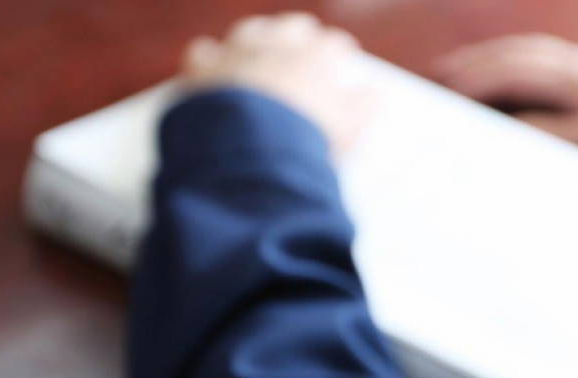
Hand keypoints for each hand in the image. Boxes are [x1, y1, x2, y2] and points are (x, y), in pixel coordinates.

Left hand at [180, 13, 366, 155]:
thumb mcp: (348, 130)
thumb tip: (373, 94)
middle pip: (293, 26)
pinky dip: (211, 59)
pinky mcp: (205, 69)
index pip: (333, 44)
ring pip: (251, 31)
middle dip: (302, 33)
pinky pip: (204, 53)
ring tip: (261, 48)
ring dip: (258, 37)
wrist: (254, 151)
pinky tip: (214, 68)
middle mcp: (277, 45)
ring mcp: (240, 52)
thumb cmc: (307, 140)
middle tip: (306, 42)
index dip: (339, 48)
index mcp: (316, 58)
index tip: (343, 54)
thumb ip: (363, 108)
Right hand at [436, 34, 577, 163]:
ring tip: (453, 69)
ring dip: (482, 57)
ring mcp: (571, 56)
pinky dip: (504, 55)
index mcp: (564, 78)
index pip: (506, 74)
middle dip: (467, 65)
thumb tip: (507, 127)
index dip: (473, 83)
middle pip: (504, 55)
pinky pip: (530, 50)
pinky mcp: (577, 60)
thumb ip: (545, 131)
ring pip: (515, 49)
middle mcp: (564, 60)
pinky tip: (494, 64)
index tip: (446, 94)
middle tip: (434, 78)